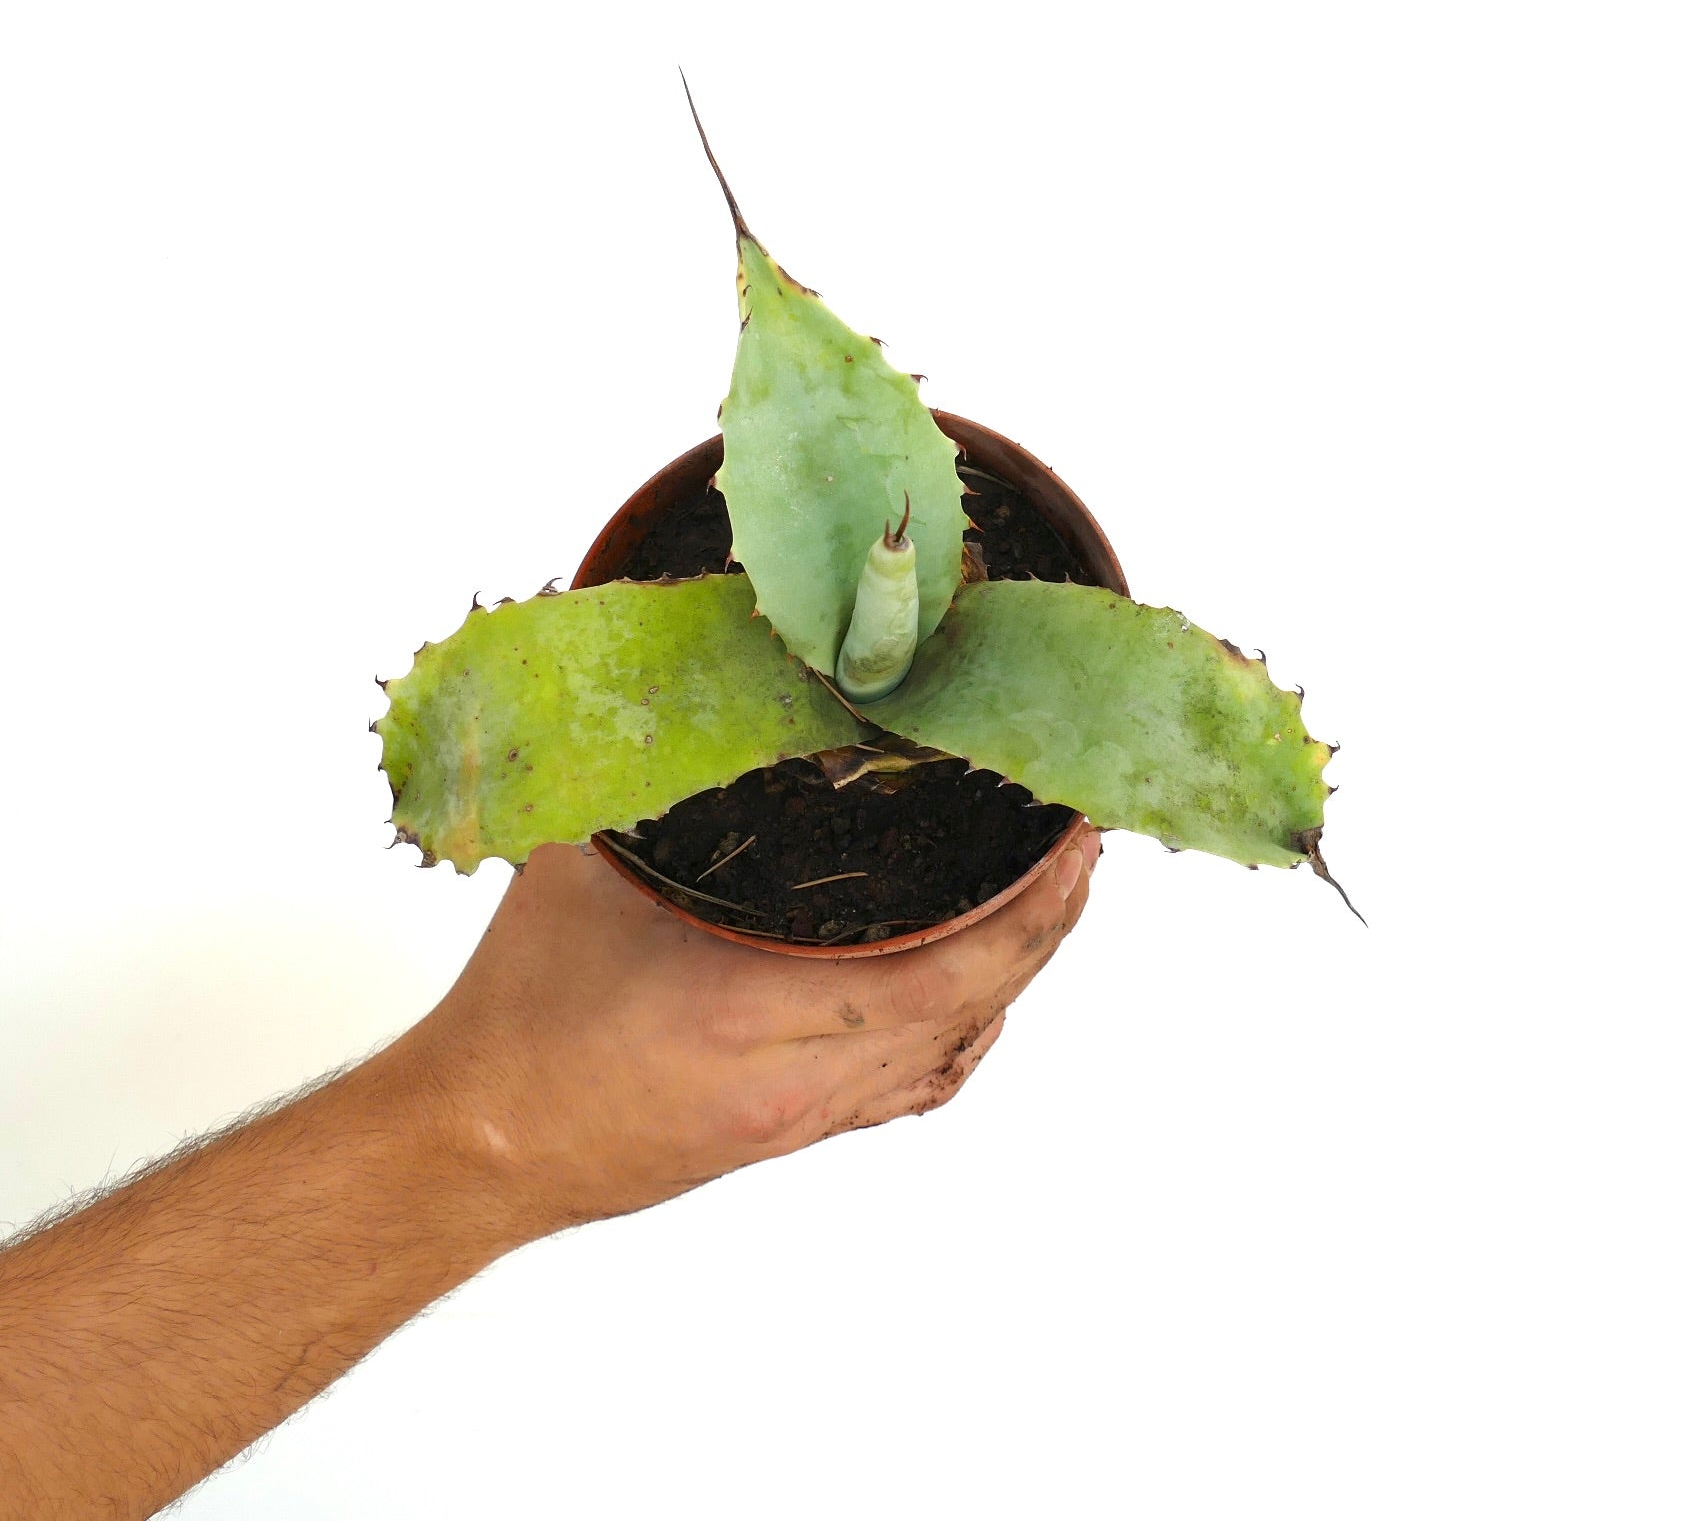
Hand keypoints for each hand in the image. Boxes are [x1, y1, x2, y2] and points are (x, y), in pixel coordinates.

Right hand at [402, 827, 1099, 1235]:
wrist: (474, 1144)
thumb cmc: (518, 1014)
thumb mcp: (582, 868)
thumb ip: (652, 775)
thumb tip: (697, 683)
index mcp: (745, 1013)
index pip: (942, 974)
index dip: (1030, 911)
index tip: (1072, 840)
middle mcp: (794, 1084)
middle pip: (973, 1015)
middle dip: (1047, 929)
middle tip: (1082, 851)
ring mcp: (800, 1120)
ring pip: (953, 1055)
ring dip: (1017, 978)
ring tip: (1049, 901)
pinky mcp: (790, 1136)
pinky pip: (913, 1088)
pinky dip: (968, 1031)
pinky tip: (982, 990)